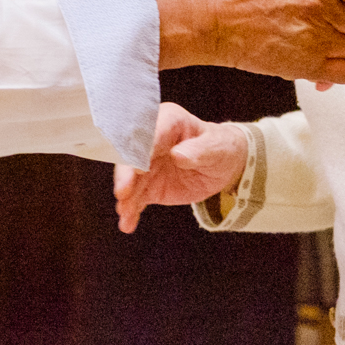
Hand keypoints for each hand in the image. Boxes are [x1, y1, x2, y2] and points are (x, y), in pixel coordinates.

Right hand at [113, 102, 248, 233]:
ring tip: (125, 214)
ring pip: (131, 180)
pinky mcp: (148, 185)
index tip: (137, 168)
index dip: (141, 150)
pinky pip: (137, 198)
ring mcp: (147, 164)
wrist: (222, 164)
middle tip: (123, 193)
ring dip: (126, 198)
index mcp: (168, 121)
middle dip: (126, 175)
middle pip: (132, 157)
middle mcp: (151, 141)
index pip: (150, 134)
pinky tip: (128, 223)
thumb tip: (178, 155)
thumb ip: (199, 150)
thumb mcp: (217, 147)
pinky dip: (132, 210)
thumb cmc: (219, 147)